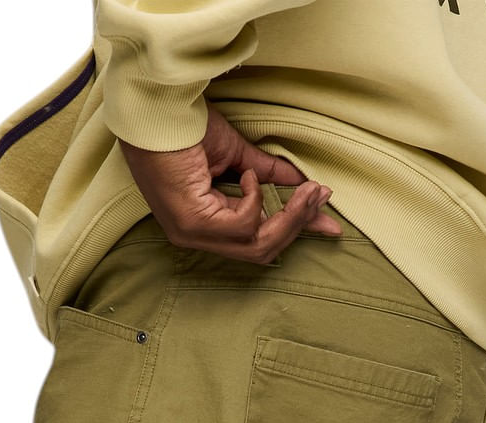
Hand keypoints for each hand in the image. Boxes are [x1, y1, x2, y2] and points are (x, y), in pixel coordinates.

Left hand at [121, 107, 340, 264]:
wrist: (155, 108)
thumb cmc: (183, 127)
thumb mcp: (236, 154)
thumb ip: (267, 174)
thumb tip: (302, 183)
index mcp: (202, 225)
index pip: (256, 242)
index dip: (295, 231)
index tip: (329, 224)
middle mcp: (194, 237)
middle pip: (261, 251)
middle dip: (297, 224)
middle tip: (320, 195)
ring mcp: (191, 234)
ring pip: (255, 245)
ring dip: (288, 216)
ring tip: (304, 189)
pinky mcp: (191, 222)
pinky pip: (241, 226)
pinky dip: (254, 201)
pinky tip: (247, 177)